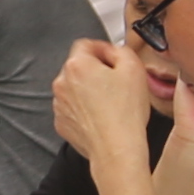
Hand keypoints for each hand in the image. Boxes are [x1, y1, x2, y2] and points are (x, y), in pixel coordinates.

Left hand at [58, 37, 156, 181]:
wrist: (116, 149)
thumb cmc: (125, 112)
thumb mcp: (134, 68)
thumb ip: (120, 50)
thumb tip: (112, 52)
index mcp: (77, 65)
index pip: (85, 44)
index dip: (103, 49)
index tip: (113, 58)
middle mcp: (62, 83)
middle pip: (79, 67)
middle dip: (96, 71)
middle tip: (117, 83)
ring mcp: (59, 105)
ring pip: (75, 89)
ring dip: (89, 91)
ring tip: (111, 104)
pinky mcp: (62, 123)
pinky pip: (73, 109)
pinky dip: (85, 110)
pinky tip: (102, 117)